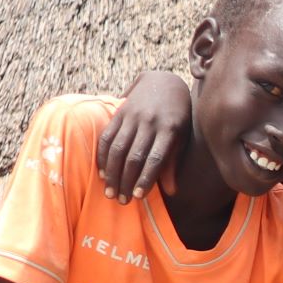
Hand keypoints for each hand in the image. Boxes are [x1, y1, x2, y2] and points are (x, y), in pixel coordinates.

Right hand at [95, 72, 191, 202]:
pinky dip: (103, 156)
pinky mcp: (120, 112)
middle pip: (134, 157)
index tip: (138, 197)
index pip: (155, 159)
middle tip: (121, 201)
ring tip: (109, 192)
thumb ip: (173, 163)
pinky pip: (107, 136)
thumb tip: (172, 192)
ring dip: (112, 173)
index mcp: (169, 130)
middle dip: (126, 181)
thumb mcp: (181, 137)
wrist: (164, 81)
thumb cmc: (177, 116)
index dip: (146, 179)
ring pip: (118, 148)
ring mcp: (133, 116)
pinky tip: (102, 172)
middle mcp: (149, 122)